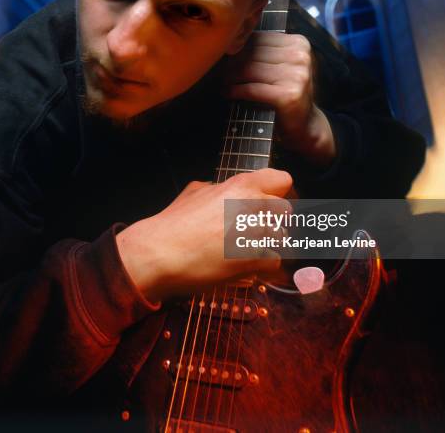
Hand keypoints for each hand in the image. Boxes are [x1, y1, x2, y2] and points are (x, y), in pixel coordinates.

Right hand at [116, 168, 292, 302]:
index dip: (275, 192)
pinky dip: (261, 266)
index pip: (283, 179)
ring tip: (243, 249)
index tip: (267, 202)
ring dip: (266, 244)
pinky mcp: (254, 259)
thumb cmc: (173, 223)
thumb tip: (222, 189)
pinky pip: (274, 261)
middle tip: (253, 231)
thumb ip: (219, 188)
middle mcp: (253, 205)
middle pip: (285, 211)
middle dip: (272, 221)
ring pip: (282, 238)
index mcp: (241, 185)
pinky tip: (242, 264)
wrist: (159, 252)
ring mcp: (256, 232)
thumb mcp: (195, 191)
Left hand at [226, 31, 335, 166]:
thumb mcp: (281, 65)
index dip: (238, 49)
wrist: (306, 124)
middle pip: (252, 53)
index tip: (225, 59)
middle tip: (219, 73)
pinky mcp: (288, 95)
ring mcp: (297, 75)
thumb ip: (263, 51)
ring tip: (223, 83)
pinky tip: (228, 93)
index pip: (258, 38)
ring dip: (230, 78)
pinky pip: (251, 89)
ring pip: (249, 70)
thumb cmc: (287, 92)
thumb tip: (229, 40)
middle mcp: (300, 56)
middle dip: (231, 64)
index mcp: (298, 43)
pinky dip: (236, 91)